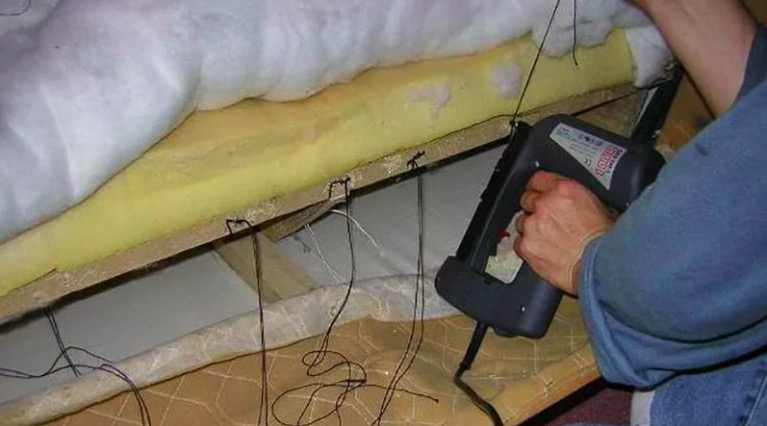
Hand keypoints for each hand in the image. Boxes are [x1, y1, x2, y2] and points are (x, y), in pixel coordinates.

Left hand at [513, 171, 613, 295]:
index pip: (538, 179)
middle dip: (535, 209)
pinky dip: (528, 246)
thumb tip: (564, 200)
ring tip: (549, 240)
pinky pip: (519, 243)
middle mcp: (544, 204)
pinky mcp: (526, 245)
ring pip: (522, 222)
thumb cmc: (603, 240)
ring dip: (531, 229)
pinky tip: (543, 250)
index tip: (539, 193)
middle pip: (526, 200)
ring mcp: (533, 225)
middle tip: (548, 222)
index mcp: (563, 189)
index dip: (538, 188)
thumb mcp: (595, 205)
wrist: (599, 264)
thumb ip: (573, 198)